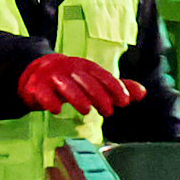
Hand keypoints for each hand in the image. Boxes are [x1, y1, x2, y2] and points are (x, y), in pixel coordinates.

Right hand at [20, 52, 143, 118]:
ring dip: (77, 97)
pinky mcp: (37, 87)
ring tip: (87, 111)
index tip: (125, 101)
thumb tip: (143, 93)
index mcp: (86, 67)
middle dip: (99, 95)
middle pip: (87, 81)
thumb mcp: (93, 81)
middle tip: (109, 112)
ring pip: (66, 85)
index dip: (115, 87)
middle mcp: (70, 69)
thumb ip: (116, 87)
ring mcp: (53, 77)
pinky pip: (43, 93)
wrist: (37, 72)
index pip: (102, 76)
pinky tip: (56, 110)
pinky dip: (50, 101)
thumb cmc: (72, 79)